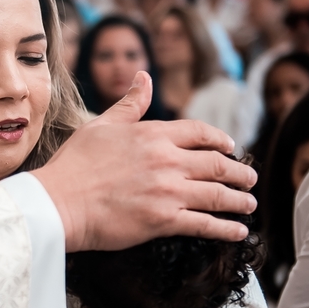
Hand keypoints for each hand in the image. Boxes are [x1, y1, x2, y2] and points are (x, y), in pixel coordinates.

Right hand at [32, 71, 256, 251]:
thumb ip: (129, 104)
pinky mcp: (164, 220)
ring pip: (218, 194)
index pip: (200, 133)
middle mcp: (167, 160)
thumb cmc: (74, 164)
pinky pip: (206, 224)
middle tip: (250, 178)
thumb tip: (143, 76)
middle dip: (240, 172)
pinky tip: (238, 231)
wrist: (59, 202)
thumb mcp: (101, 125)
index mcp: (153, 135)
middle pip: (218, 164)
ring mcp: (168, 191)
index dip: (220, 140)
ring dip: (239, 200)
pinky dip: (226, 228)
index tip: (230, 147)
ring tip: (249, 203)